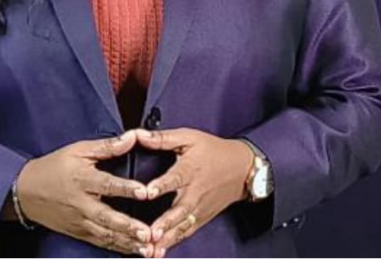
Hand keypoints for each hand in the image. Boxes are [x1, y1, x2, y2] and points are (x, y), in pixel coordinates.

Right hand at [15, 130, 154, 255]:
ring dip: (127, 243)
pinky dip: (118, 248)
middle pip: (107, 217)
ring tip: (148, 248)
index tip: (145, 192)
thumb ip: (107, 146)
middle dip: (128, 226)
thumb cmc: (54, 167)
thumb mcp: (79, 150)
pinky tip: (134, 251)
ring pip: (106, 235)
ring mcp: (80, 222)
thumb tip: (131, 137)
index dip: (126, 188)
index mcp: (83, 179)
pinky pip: (101, 243)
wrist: (27, 191)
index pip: (107, 184)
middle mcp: (82, 204)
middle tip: (148, 232)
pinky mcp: (79, 233)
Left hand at [135, 127, 253, 257]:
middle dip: (165, 222)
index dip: (161, 185)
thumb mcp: (188, 137)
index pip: (175, 178)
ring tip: (152, 248)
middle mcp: (194, 191)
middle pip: (180, 209)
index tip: (148, 192)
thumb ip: (162, 138)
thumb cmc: (212, 150)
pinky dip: (174, 242)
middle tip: (151, 232)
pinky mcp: (201, 218)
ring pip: (182, 225)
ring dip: (168, 237)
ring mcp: (199, 208)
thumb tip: (138, 134)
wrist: (242, 169)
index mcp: (190, 169)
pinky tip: (160, 252)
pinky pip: (187, 232)